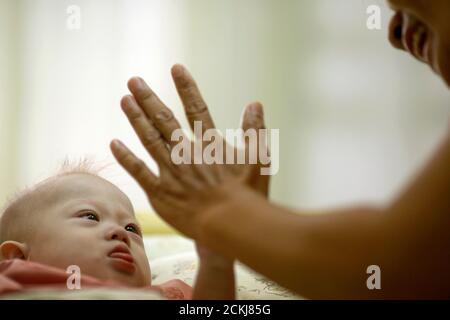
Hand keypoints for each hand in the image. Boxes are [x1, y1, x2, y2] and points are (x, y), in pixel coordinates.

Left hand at [111, 64, 269, 238]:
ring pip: (149, 139)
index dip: (186, 87)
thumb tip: (255, 103)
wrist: (229, 227)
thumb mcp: (259, 160)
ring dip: (135, 118)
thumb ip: (255, 130)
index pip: (197, 108)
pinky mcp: (160, 193)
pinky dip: (126, 157)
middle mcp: (187, 153)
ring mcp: (171, 172)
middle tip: (134, 80)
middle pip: (164, 120)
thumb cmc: (248, 196)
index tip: (176, 68)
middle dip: (148, 98)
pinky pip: (139, 171)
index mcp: (210, 145)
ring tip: (124, 100)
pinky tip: (113, 142)